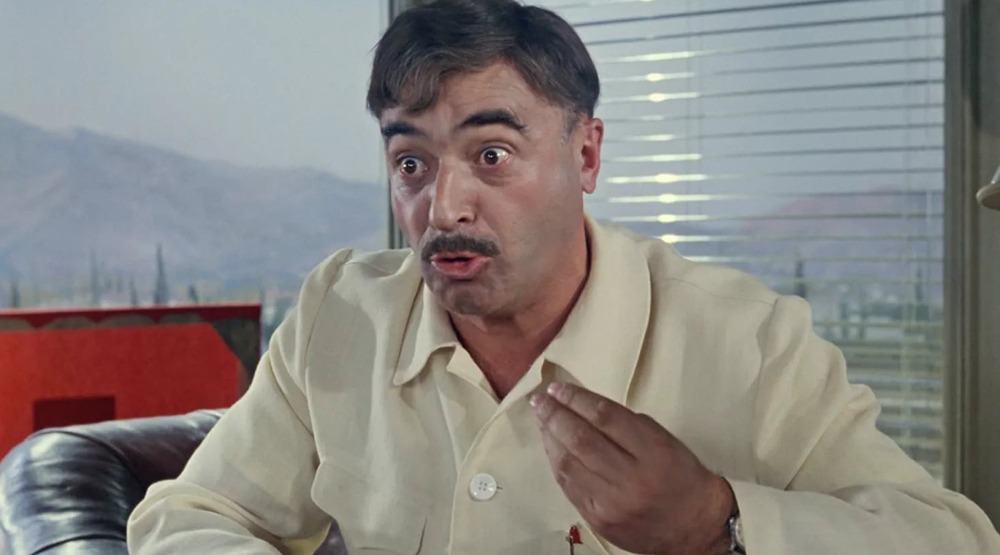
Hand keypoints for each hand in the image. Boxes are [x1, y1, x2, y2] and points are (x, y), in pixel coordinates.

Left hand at [530, 382, 733, 554]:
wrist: (696, 527)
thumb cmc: (682, 476)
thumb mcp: (664, 441)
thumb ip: (627, 425)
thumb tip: (584, 407)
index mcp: (652, 451)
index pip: (604, 417)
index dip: (576, 399)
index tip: (557, 388)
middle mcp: (631, 478)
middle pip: (581, 440)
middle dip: (555, 416)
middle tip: (539, 400)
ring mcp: (612, 502)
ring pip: (569, 464)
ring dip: (550, 438)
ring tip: (541, 419)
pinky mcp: (599, 519)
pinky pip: (569, 487)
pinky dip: (557, 464)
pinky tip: (551, 448)